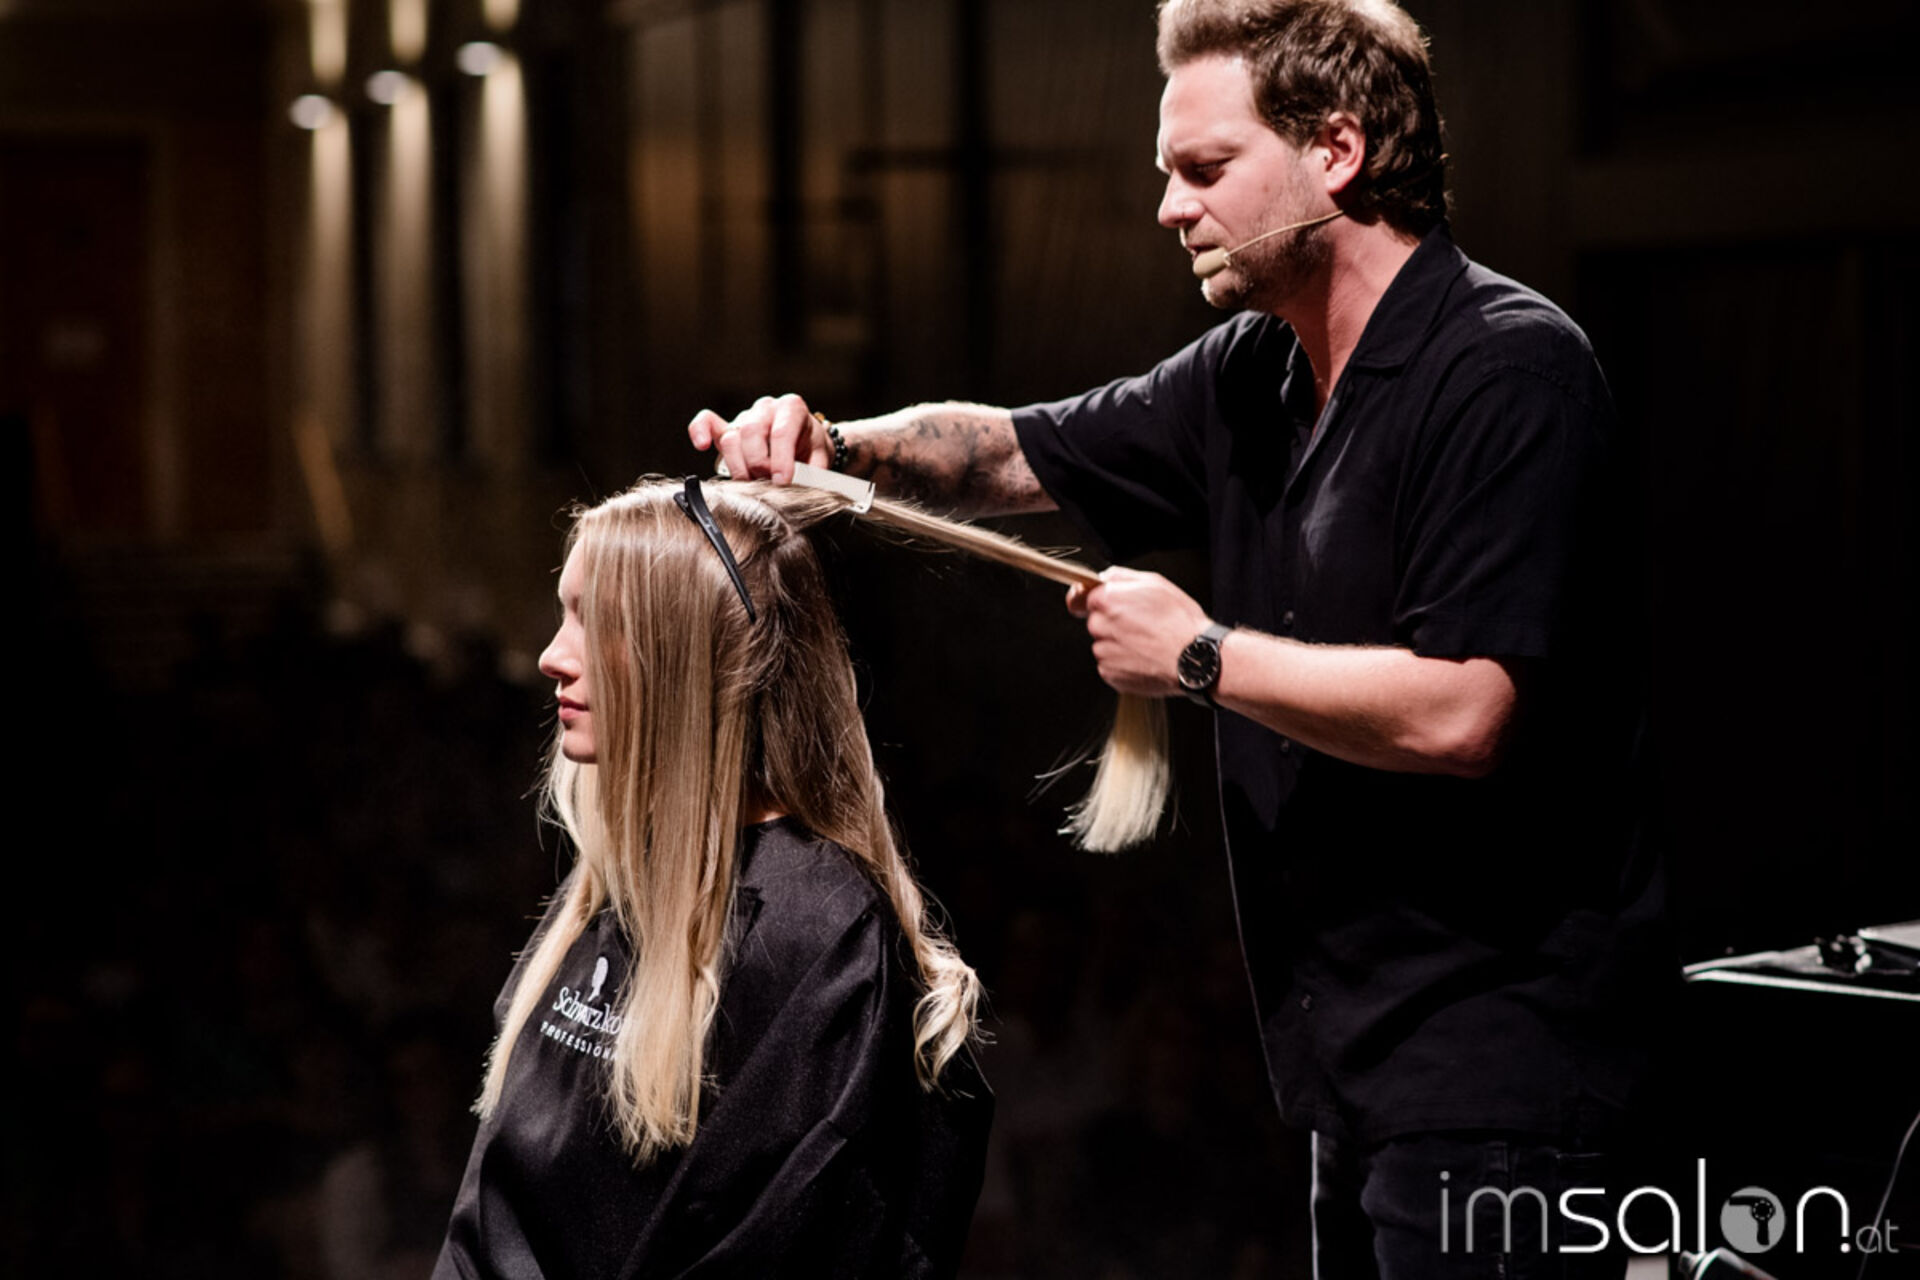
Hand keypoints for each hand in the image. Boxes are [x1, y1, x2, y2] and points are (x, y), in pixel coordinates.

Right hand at [687, 393, 829, 484]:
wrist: (807, 443)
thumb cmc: (812, 451)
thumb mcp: (821, 460)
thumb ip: (811, 473)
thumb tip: (799, 490)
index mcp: (792, 408)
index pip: (781, 431)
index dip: (780, 459)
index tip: (782, 481)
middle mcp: (766, 408)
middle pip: (751, 433)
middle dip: (759, 464)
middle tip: (769, 484)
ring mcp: (745, 417)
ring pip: (731, 438)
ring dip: (739, 467)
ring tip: (753, 482)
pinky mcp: (727, 429)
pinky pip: (707, 422)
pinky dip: (699, 431)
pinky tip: (702, 445)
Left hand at [1065, 567, 1210, 696]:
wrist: (1193, 658)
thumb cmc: (1179, 621)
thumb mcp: (1155, 583)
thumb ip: (1122, 577)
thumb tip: (1104, 577)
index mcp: (1107, 600)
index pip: (1080, 598)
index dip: (1091, 601)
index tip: (1091, 605)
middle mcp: (1100, 625)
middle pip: (1095, 623)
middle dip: (1112, 624)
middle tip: (1141, 626)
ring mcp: (1104, 651)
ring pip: (1104, 645)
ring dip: (1119, 645)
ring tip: (1147, 644)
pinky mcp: (1110, 673)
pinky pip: (1110, 666)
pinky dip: (1123, 664)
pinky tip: (1144, 658)